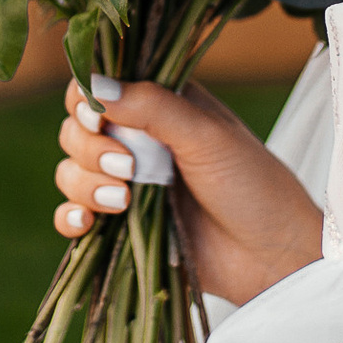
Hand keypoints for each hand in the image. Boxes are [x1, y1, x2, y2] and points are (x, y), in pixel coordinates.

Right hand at [53, 78, 324, 305]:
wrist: (272, 258)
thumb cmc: (253, 185)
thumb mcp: (207, 136)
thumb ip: (152, 107)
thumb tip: (95, 84)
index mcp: (160, 105)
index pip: (99, 86)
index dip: (86, 100)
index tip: (97, 118)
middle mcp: (138, 140)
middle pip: (76, 130)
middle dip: (89, 148)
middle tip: (127, 168)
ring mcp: (127, 184)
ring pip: (71, 171)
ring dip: (85, 184)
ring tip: (124, 200)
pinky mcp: (121, 226)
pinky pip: (73, 215)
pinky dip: (69, 217)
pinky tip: (86, 223)